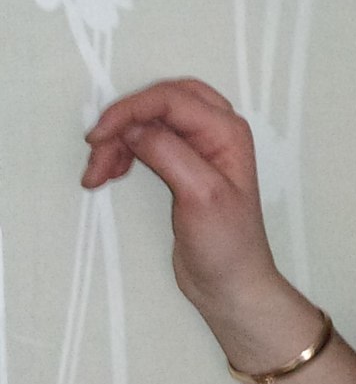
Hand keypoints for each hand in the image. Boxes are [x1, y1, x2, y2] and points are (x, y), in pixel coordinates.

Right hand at [83, 79, 279, 322]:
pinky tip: (108, 174)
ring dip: (117, 142)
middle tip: (97, 149)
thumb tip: (133, 126)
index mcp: (227, 132)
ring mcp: (197, 147)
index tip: (100, 135)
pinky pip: (145, 141)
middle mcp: (214, 132)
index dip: (130, 110)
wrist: (231, 284)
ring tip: (98, 174)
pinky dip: (122, 152)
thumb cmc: (228, 246)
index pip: (170, 99)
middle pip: (157, 102)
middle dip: (122, 122)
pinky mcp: (180, 164)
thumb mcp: (200, 196)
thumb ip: (168, 154)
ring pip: (147, 121)